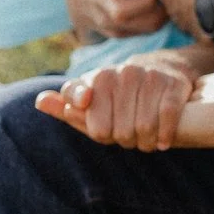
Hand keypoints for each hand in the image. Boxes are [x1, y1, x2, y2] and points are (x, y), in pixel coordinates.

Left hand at [31, 50, 202, 151]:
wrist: (163, 71)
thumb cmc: (120, 96)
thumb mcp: (93, 100)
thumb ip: (67, 105)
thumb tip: (40, 101)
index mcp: (99, 78)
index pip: (94, 120)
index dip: (95, 127)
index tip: (99, 125)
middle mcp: (123, 73)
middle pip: (119, 131)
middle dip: (125, 141)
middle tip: (128, 139)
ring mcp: (149, 77)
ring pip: (144, 126)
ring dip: (145, 142)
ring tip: (145, 142)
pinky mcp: (173, 84)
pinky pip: (166, 117)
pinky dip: (164, 135)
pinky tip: (162, 142)